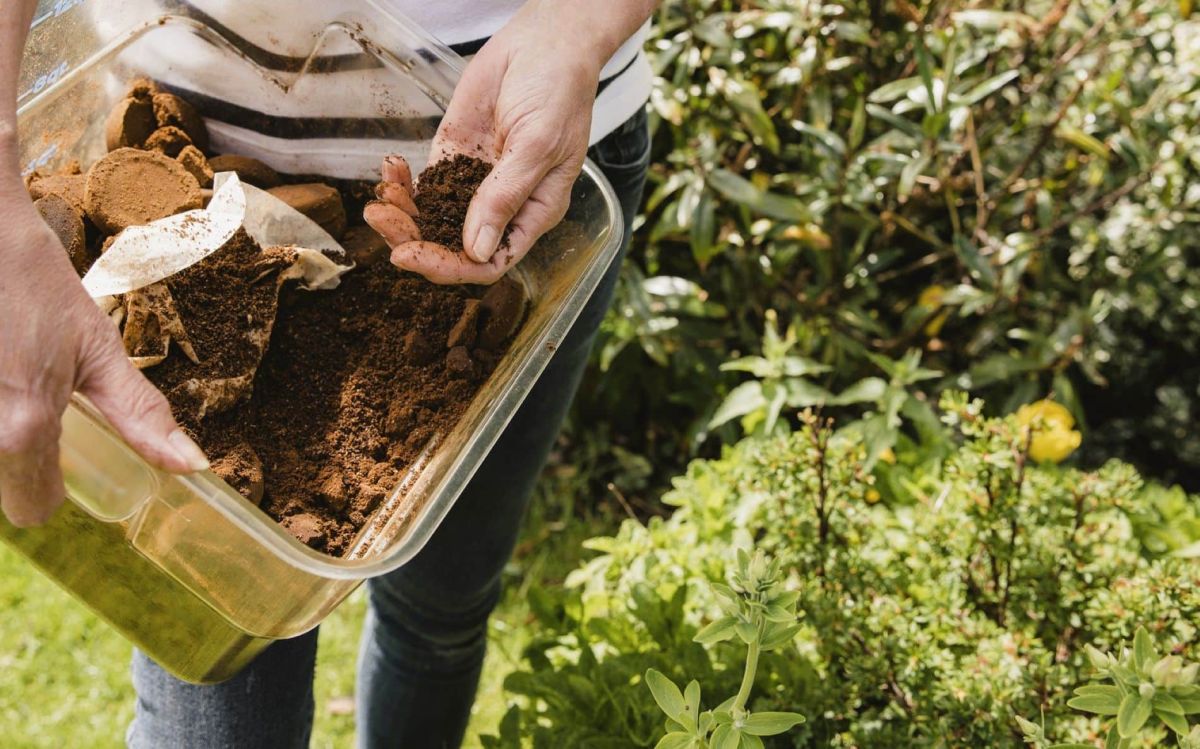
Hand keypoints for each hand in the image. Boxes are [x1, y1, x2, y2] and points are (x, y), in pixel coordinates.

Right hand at [0, 191, 207, 526]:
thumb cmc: (35, 286)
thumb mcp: (98, 349)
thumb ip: (141, 417)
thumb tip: (193, 466)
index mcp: (23, 429)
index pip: (34, 509)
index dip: (52, 486)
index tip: (60, 456)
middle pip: (2, 481)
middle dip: (16, 452)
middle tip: (26, 393)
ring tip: (8, 371)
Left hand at [365, 4, 605, 283]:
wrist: (545, 43)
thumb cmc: (559, 93)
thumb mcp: (537, 145)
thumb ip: (505, 195)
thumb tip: (477, 250)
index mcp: (533, 214)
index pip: (490, 261)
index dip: (450, 266)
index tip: (413, 255)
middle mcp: (503, 206)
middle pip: (453, 246)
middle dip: (414, 239)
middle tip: (381, 219)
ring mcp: (475, 182)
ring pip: (432, 219)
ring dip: (402, 214)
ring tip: (380, 197)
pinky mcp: (454, 157)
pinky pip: (423, 184)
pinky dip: (402, 183)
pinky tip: (388, 170)